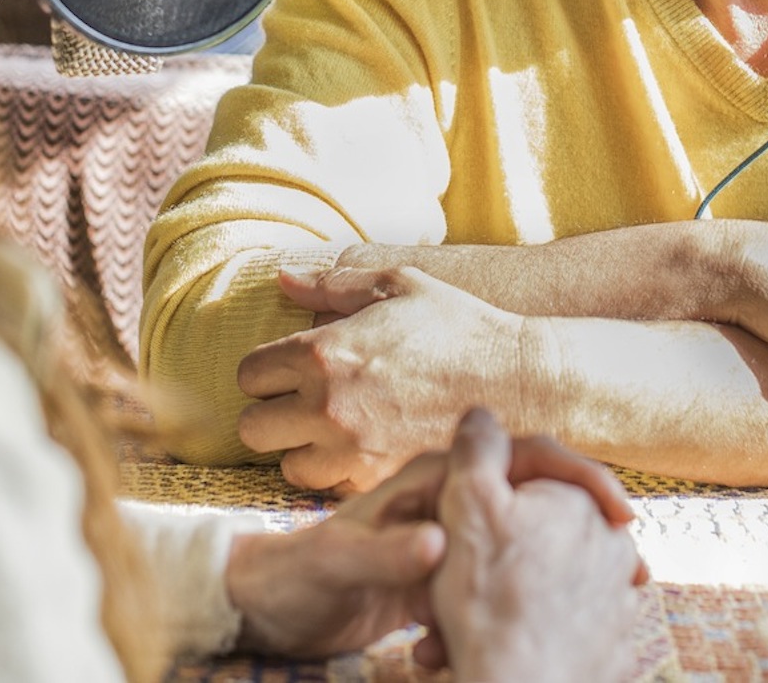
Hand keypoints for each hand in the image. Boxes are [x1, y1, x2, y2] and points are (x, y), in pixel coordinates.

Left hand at [226, 428, 640, 656]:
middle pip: (537, 496)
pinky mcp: (447, 576)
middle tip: (632, 566)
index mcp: (431, 477)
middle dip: (587, 525)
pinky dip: (530, 599)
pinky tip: (557, 625)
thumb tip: (440, 545)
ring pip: (527, 540)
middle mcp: (448, 499)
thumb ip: (385, 552)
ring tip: (614, 597)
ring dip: (567, 565)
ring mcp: (452, 536)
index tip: (614, 514)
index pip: (519, 455)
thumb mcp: (336, 562)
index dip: (574, 478)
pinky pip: (503, 579)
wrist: (269, 606)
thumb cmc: (296, 574)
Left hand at [238, 266, 528, 491]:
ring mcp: (352, 450)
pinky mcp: (379, 481)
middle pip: (253, 428)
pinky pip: (331, 488)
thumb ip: (334, 284)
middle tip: (303, 403)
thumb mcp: (399, 284)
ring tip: (332, 431)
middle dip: (273, 413)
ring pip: (287, 466)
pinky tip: (362, 450)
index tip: (288, 369)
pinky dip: (338, 474)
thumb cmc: (458, 325)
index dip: (266, 370)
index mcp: (323, 352)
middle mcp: (327, 406)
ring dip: (302, 449)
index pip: (248, 374)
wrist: (519, 380)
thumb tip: (283, 278)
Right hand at [417, 410, 645, 680]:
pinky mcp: (615, 651)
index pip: (529, 487)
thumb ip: (478, 447)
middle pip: (536, 543)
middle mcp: (615, 547)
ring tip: (458, 633)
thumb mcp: (467, 503)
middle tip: (449, 592)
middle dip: (495, 562)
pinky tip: (494, 651)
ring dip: (504, 604)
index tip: (455, 536)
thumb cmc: (490, 602)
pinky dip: (531, 638)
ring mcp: (620, 604)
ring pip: (546, 591)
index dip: (484, 509)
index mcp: (582, 503)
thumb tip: (483, 417)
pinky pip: (563, 634)